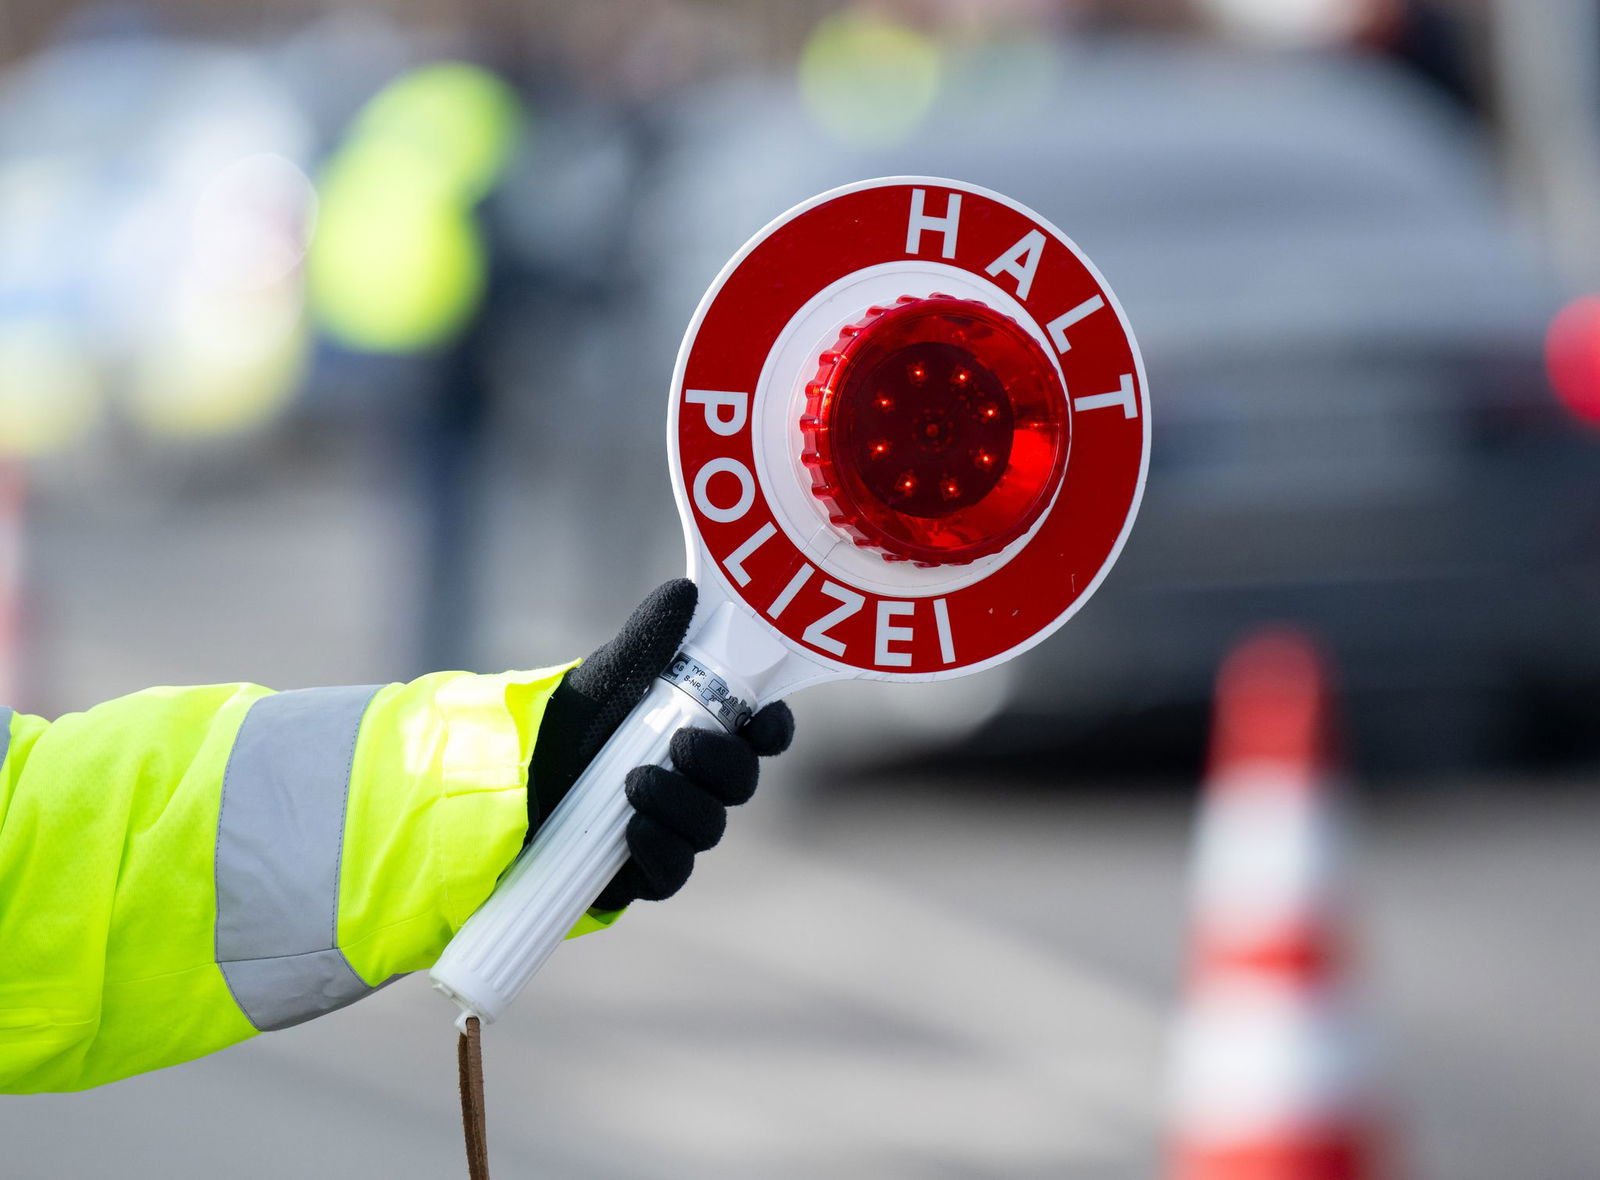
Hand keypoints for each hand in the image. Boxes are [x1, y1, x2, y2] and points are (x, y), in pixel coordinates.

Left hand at [530, 580, 793, 910]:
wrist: (503, 780)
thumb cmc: (564, 723)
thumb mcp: (605, 677)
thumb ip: (647, 641)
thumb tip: (685, 593)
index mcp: (701, 728)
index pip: (760, 733)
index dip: (772, 729)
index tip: (761, 723)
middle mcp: (696, 781)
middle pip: (741, 782)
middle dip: (723, 765)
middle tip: (683, 745)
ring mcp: (674, 827)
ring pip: (710, 826)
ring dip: (683, 806)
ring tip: (637, 783)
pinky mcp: (645, 869)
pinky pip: (673, 872)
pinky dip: (660, 850)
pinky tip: (635, 830)